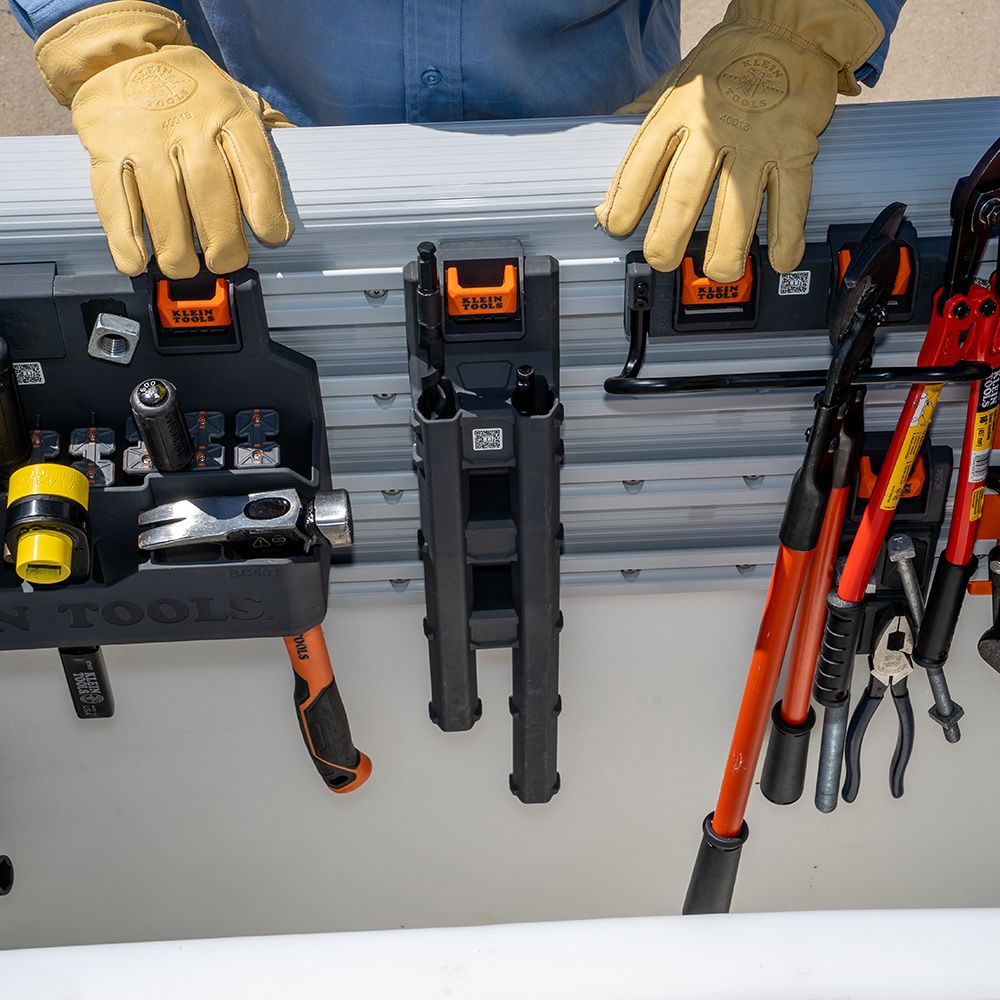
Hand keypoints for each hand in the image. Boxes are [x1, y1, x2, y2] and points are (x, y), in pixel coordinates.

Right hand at [35, 1, 293, 278]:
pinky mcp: (106, 149)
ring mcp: (144, 138)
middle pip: (210, 194)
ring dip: (175, 249)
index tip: (271, 238)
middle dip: (222, 241)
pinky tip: (136, 262)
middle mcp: (188, 127)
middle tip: (224, 262)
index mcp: (230, 115)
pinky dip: (124, 239)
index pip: (254, 168)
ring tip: (184, 268)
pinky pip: (115, 200)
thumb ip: (270, 135)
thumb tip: (311, 168)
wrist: (124, 53)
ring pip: (163, 204)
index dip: (266, 210)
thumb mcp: (240, 99)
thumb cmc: (196, 93)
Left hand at [596, 0, 883, 281]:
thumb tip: (607, 140)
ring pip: (738, 205)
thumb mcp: (673, 83)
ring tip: (720, 271)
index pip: (642, 164)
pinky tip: (779, 260)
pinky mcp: (794, 147)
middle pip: (685, 194)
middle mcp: (713, 129)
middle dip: (669, 236)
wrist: (787, 29)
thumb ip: (641, 118)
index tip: (614, 228)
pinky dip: (786, 234)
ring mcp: (756, 141)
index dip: (624, 201)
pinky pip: (791, 198)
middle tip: (661, 260)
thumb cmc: (724, 64)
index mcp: (677, 113)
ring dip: (727, 247)